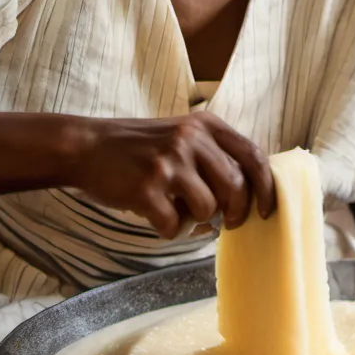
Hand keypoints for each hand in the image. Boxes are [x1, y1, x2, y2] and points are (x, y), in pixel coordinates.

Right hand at [66, 114, 275, 238]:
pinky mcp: (147, 187)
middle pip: (235, 187)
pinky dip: (169, 229)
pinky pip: (175, 225)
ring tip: (176, 208)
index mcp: (206, 125)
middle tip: (228, 223)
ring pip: (208, 209)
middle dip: (237, 213)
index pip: (253, 156)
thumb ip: (215, 155)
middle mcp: (190, 139)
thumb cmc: (141, 148)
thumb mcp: (183, 135)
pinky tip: (154, 215)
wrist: (87, 147)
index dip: (266, 187)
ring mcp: (168, 162)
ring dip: (195, 219)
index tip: (268, 210)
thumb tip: (253, 193)